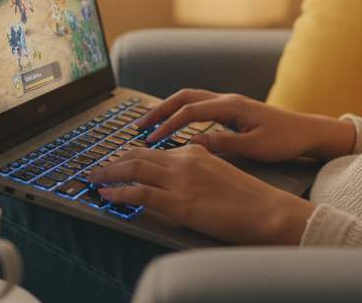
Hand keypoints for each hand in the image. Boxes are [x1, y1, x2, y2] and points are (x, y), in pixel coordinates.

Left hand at [85, 145, 315, 244]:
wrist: (268, 211)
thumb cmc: (251, 199)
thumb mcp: (221, 173)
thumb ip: (198, 170)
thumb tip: (179, 179)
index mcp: (196, 152)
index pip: (154, 150)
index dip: (130, 155)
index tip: (116, 160)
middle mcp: (185, 160)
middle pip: (138, 155)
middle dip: (113, 161)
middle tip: (96, 167)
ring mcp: (180, 181)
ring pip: (133, 169)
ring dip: (108, 173)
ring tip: (93, 178)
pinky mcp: (179, 203)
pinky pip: (138, 193)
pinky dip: (118, 192)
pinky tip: (106, 194)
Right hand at [136, 89, 354, 162]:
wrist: (308, 132)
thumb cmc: (285, 140)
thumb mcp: (255, 148)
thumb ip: (224, 145)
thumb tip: (194, 144)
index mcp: (231, 106)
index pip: (190, 111)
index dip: (168, 124)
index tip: (151, 139)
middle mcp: (228, 100)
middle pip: (185, 97)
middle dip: (160, 110)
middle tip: (139, 125)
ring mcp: (230, 104)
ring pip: (191, 100)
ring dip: (169, 110)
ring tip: (150, 125)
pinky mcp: (233, 111)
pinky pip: (200, 107)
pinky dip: (183, 114)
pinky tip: (175, 128)